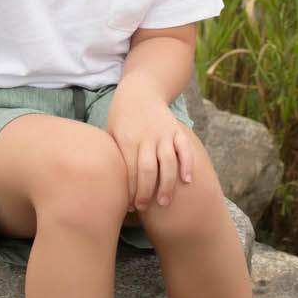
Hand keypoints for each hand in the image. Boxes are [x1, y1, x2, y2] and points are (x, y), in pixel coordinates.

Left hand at [105, 87, 194, 211]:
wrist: (140, 91)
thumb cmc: (121, 117)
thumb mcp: (111, 132)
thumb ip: (114, 155)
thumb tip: (110, 185)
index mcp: (126, 139)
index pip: (129, 171)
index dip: (129, 191)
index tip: (128, 206)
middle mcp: (146, 136)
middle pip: (148, 170)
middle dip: (146, 193)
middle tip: (143, 207)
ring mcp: (163, 133)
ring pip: (168, 162)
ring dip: (167, 185)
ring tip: (164, 202)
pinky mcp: (176, 130)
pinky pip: (184, 149)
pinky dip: (188, 164)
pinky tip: (187, 181)